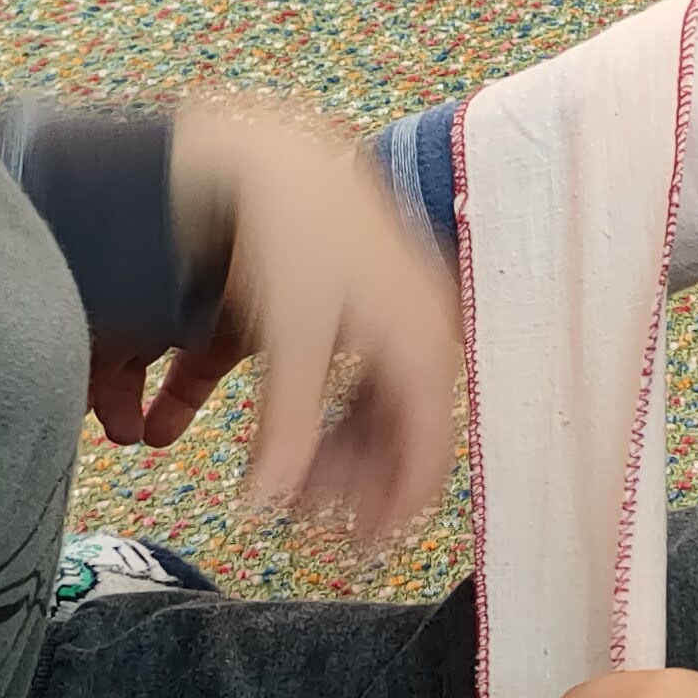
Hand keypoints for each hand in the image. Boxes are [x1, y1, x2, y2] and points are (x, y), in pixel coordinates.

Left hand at [111, 102, 457, 545]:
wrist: (275, 150)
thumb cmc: (291, 235)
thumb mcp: (288, 337)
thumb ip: (285, 427)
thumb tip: (270, 506)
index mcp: (420, 343)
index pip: (427, 450)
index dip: (395, 506)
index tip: (360, 548)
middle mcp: (423, 330)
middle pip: (403, 431)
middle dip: (358, 481)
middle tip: (312, 520)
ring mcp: (401, 313)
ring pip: (380, 405)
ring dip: (340, 449)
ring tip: (295, 480)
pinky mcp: (373, 299)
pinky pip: (365, 374)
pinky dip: (332, 410)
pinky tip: (295, 429)